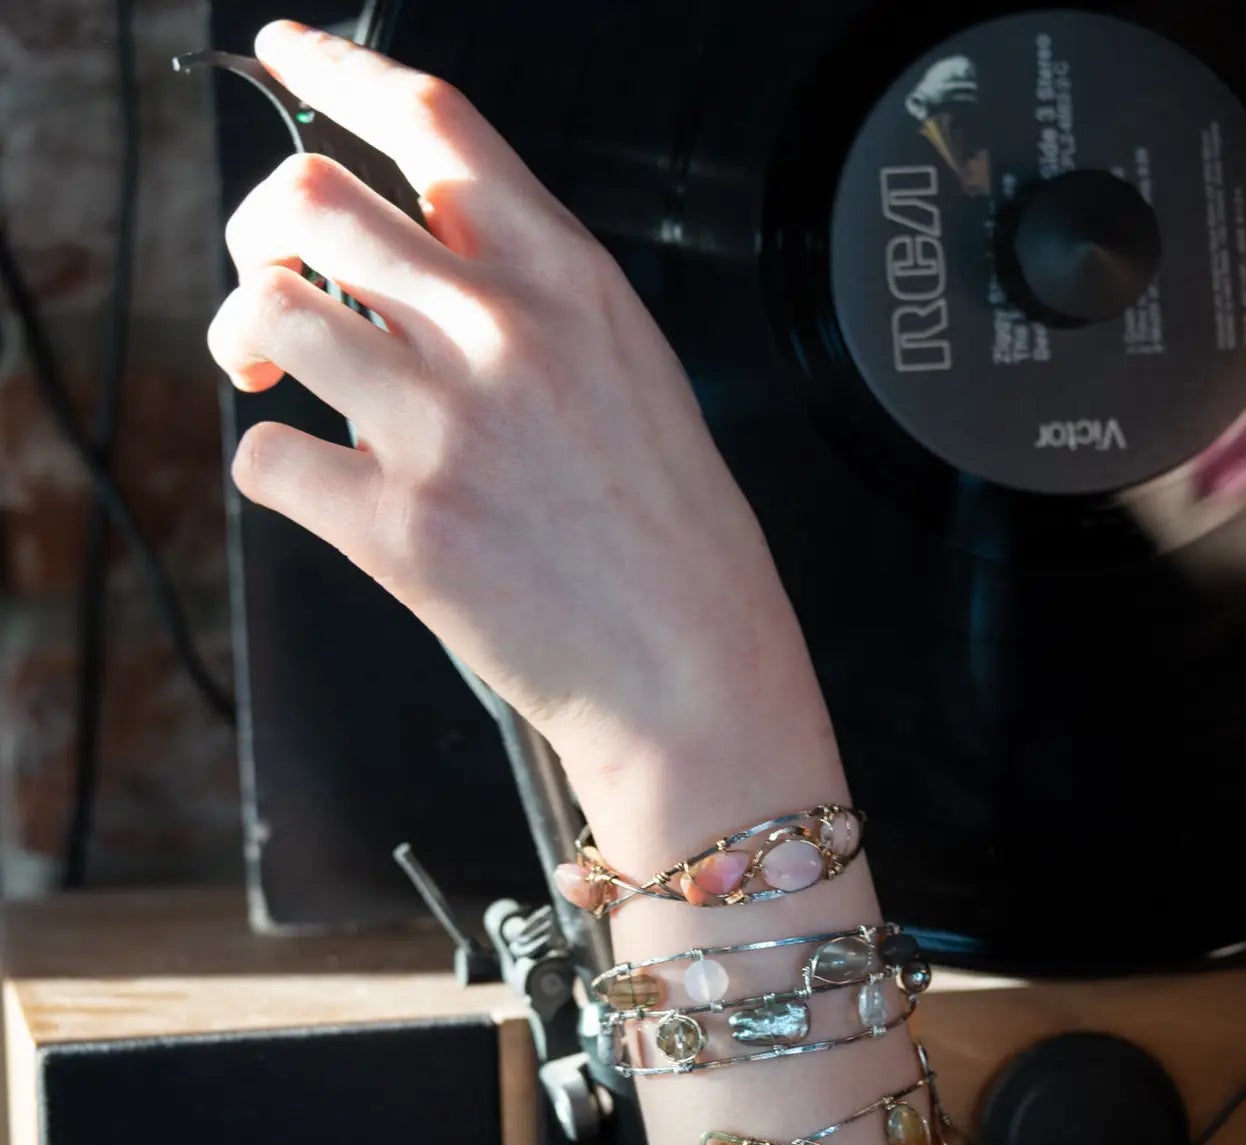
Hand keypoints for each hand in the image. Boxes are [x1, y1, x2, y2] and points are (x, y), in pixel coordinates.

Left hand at [207, 21, 822, 782]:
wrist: (697, 678)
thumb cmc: (681, 546)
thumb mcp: (636, 380)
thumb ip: (535, 309)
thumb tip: (420, 280)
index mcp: (573, 284)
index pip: (434, 124)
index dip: (338, 73)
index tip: (286, 57)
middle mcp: (505, 335)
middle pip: (313, 196)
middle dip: (263, 226)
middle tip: (277, 282)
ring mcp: (449, 429)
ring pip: (267, 306)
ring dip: (245, 334)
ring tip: (272, 374)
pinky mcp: (403, 529)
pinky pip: (266, 457)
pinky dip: (273, 464)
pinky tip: (320, 485)